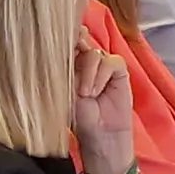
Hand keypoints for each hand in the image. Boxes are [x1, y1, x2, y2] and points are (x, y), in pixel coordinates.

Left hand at [69, 44, 137, 173]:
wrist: (98, 134)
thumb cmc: (79, 116)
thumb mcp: (65, 91)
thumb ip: (64, 70)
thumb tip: (59, 50)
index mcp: (70, 63)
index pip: (66, 43)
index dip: (63, 39)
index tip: (56, 42)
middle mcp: (86, 60)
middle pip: (81, 41)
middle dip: (75, 50)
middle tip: (70, 66)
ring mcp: (103, 65)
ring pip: (94, 54)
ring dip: (87, 74)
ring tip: (85, 95)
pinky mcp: (118, 71)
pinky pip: (111, 62)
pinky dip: (101, 75)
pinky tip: (95, 91)